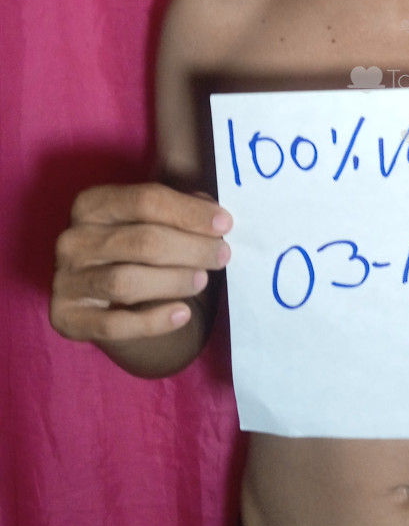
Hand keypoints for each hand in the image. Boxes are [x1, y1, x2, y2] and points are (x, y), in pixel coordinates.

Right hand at [52, 183, 231, 343]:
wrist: (114, 301)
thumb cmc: (143, 251)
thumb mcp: (159, 221)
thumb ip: (183, 209)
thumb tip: (212, 211)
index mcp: (93, 204)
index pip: (145, 200)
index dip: (189, 212)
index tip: (225, 224)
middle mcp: (73, 239)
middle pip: (141, 241)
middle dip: (190, 248)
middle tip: (222, 256)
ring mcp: (66, 280)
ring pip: (126, 281)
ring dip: (173, 281)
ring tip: (202, 280)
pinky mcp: (68, 318)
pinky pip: (114, 325)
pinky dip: (153, 321)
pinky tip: (182, 314)